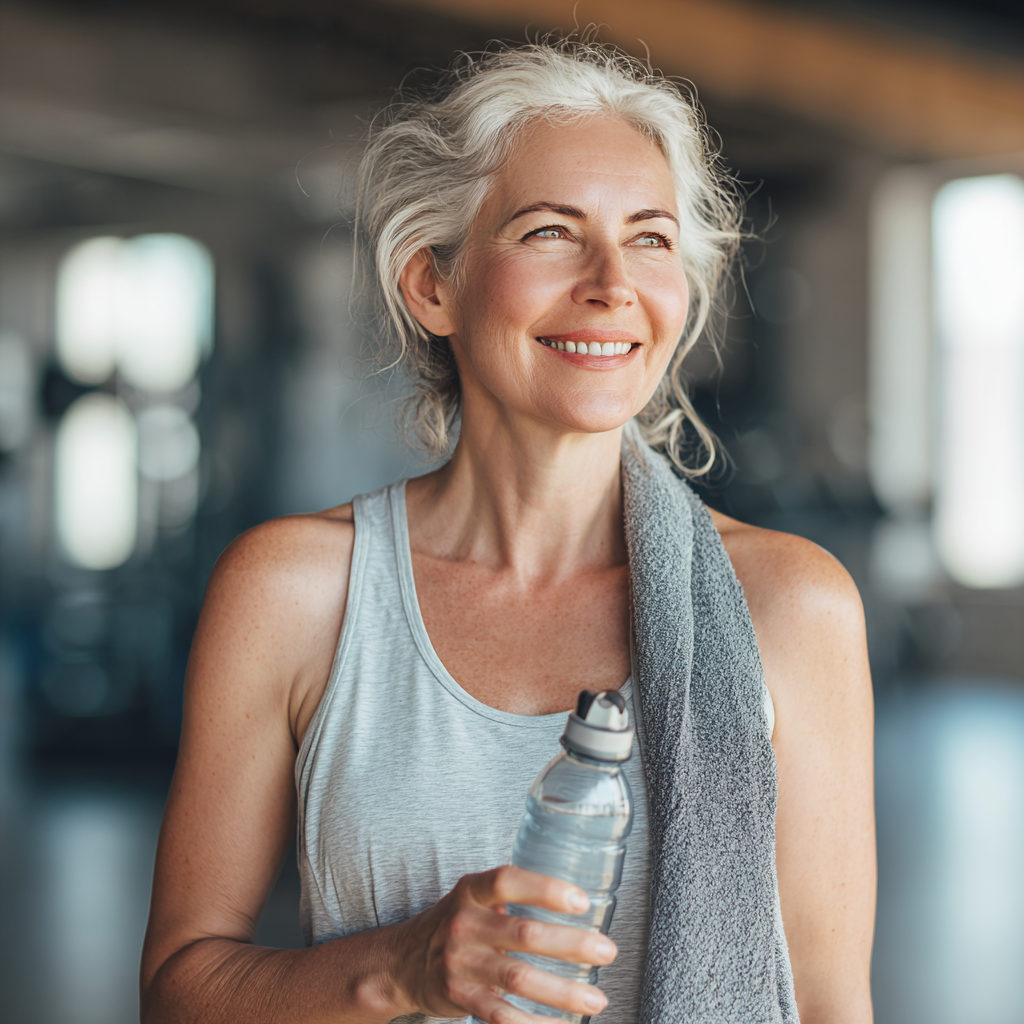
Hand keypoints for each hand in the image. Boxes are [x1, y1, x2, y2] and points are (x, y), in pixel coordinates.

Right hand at [392, 864, 616, 1022]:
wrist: (404, 961)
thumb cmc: (457, 924)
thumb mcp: (474, 897)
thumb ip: (512, 895)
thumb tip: (577, 902)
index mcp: (472, 891)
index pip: (508, 881)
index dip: (545, 889)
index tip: (582, 901)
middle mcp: (465, 924)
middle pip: (523, 934)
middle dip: (571, 944)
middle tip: (606, 950)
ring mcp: (461, 963)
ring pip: (519, 979)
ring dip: (562, 991)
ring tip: (596, 998)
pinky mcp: (460, 997)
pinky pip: (503, 1016)